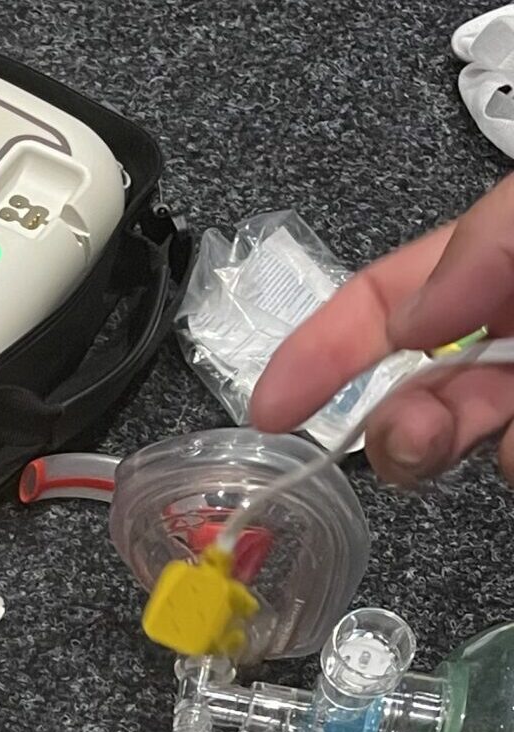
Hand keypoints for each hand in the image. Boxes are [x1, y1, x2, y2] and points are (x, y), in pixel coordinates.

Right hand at [252, 174, 513, 484]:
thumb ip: (491, 241)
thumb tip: (412, 317)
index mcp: (497, 260)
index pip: (384, 301)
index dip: (319, 350)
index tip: (269, 409)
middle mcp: (508, 329)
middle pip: (415, 389)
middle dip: (398, 423)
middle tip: (413, 441)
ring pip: (465, 442)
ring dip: (458, 449)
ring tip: (510, 445)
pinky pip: (512, 464)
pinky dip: (513, 463)